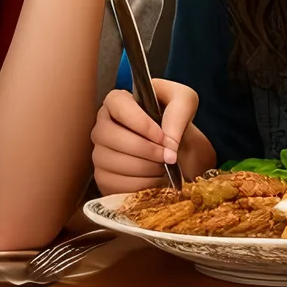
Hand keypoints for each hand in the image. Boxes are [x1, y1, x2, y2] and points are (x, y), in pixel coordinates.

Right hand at [90, 78, 199, 194]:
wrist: (181, 150)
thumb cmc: (178, 122)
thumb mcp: (186, 102)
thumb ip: (178, 114)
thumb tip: (168, 144)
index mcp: (117, 101)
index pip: (116, 104)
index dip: (139, 122)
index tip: (162, 136)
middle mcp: (102, 126)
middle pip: (109, 136)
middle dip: (145, 149)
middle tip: (167, 156)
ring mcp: (100, 154)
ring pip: (112, 162)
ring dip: (146, 168)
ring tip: (164, 166)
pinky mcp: (104, 178)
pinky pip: (115, 184)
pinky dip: (141, 185)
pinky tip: (156, 179)